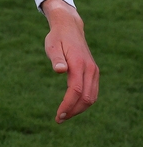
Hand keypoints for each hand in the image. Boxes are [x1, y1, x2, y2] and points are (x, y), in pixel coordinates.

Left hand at [42, 0, 98, 122]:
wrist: (69, 27)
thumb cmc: (57, 37)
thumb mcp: (51, 45)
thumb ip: (56, 58)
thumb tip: (60, 70)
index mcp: (79, 64)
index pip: (76, 91)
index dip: (68, 105)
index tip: (59, 115)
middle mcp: (90, 69)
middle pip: (86, 98)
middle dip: (73, 110)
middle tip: (59, 118)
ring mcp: (94, 71)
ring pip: (92, 97)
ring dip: (80, 108)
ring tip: (65, 115)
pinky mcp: (93, 72)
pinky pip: (92, 92)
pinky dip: (84, 102)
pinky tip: (73, 105)